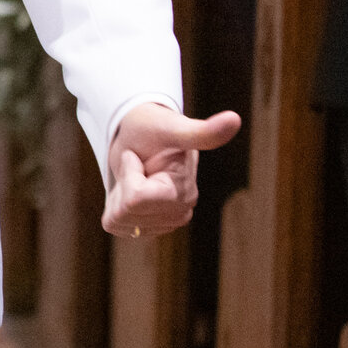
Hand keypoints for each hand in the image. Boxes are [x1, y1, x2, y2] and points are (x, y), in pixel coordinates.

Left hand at [102, 101, 240, 237]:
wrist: (138, 132)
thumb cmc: (152, 125)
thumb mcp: (172, 127)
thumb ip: (202, 132)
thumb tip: (235, 119)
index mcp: (186, 194)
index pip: (135, 198)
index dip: (129, 170)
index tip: (139, 154)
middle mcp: (179, 214)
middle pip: (126, 212)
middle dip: (123, 183)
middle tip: (138, 164)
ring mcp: (162, 225)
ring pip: (118, 220)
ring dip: (117, 192)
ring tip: (135, 174)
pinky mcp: (144, 228)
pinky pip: (114, 225)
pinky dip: (113, 204)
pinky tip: (129, 188)